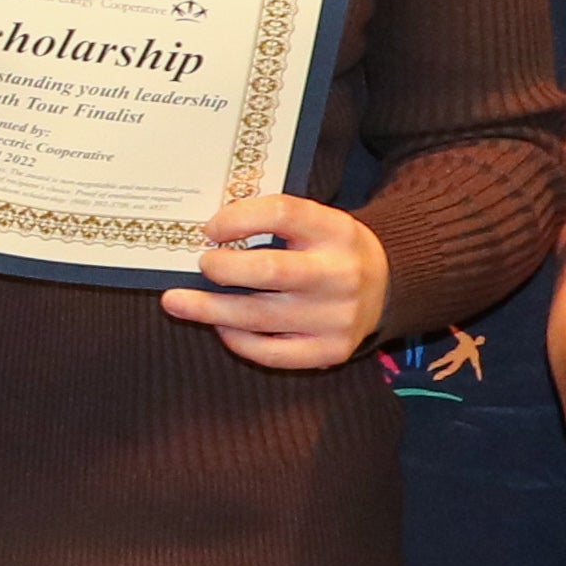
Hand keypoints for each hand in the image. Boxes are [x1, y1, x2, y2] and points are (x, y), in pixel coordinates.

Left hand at [163, 190, 390, 368]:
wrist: (388, 283)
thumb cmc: (330, 249)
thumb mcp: (316, 222)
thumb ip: (271, 222)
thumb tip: (206, 234)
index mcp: (335, 230)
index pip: (283, 213)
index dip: (240, 218)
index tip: (209, 228)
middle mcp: (339, 274)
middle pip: (270, 271)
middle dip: (224, 269)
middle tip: (201, 264)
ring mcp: (337, 317)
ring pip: (260, 317)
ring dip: (211, 310)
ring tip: (176, 302)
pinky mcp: (331, 350)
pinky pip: (273, 352)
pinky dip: (239, 340)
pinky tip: (221, 326)